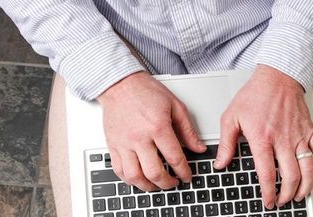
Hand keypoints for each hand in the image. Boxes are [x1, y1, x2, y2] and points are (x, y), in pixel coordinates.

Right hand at [97, 71, 205, 190]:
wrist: (120, 84)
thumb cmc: (146, 91)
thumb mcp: (175, 106)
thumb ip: (188, 130)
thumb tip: (199, 147)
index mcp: (158, 127)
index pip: (174, 158)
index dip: (184, 172)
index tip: (187, 176)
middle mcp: (139, 138)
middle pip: (154, 172)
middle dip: (167, 183)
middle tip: (173, 183)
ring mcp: (124, 143)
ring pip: (134, 176)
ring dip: (148, 186)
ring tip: (156, 185)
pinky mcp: (113, 145)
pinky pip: (118, 170)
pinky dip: (129, 180)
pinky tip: (138, 178)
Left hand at [214, 65, 312, 208]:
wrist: (277, 77)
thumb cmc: (254, 95)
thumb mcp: (231, 117)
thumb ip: (226, 143)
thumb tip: (220, 163)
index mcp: (262, 137)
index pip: (267, 173)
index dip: (268, 192)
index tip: (267, 201)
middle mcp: (283, 139)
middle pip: (291, 176)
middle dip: (287, 194)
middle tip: (282, 201)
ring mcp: (299, 135)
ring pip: (308, 168)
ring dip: (305, 187)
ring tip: (299, 196)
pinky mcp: (310, 130)